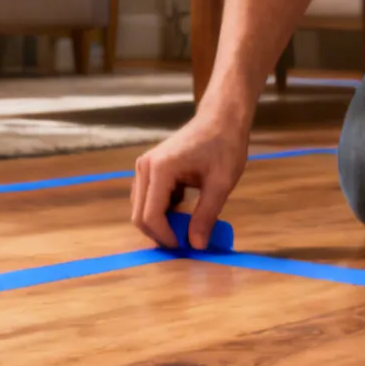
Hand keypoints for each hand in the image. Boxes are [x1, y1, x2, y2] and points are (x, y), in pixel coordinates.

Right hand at [131, 111, 250, 250]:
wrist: (221, 119)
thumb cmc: (224, 146)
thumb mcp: (220, 184)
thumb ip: (206, 215)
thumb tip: (196, 246)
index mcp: (160, 169)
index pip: (150, 215)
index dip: (165, 236)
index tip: (185, 247)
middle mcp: (145, 167)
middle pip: (140, 215)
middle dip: (161, 233)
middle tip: (186, 242)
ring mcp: (145, 167)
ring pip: (142, 208)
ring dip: (161, 223)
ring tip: (187, 228)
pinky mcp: (150, 170)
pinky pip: (148, 199)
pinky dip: (163, 211)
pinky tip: (185, 210)